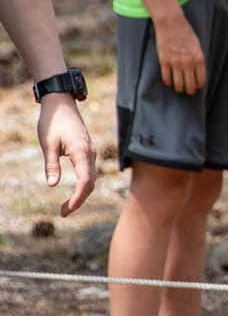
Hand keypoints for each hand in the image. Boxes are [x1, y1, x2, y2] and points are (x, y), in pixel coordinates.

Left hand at [39, 94, 96, 216]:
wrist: (61, 103)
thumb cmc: (52, 122)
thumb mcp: (47, 144)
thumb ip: (51, 165)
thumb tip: (52, 185)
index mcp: (81, 152)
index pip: (85, 181)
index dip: (78, 197)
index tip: (68, 209)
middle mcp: (90, 153)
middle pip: (90, 183)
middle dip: (79, 200)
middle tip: (63, 213)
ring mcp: (91, 152)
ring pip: (91, 178)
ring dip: (82, 194)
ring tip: (66, 206)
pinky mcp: (88, 151)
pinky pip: (90, 172)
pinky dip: (84, 184)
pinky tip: (74, 191)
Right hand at [154, 9, 206, 94]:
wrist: (171, 23)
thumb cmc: (186, 32)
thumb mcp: (197, 45)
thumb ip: (197, 58)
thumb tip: (197, 71)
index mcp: (198, 58)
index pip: (201, 79)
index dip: (199, 85)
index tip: (197, 87)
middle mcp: (188, 62)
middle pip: (190, 85)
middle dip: (190, 90)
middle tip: (189, 91)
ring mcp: (175, 63)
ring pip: (178, 84)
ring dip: (179, 88)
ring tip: (179, 88)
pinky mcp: (164, 61)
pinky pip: (166, 78)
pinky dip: (168, 82)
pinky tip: (170, 81)